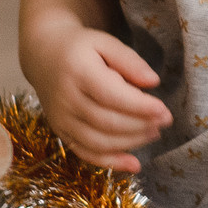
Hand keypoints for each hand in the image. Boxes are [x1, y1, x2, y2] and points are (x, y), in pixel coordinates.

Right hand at [24, 22, 170, 173]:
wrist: (43, 56)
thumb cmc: (81, 48)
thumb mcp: (105, 42)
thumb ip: (129, 60)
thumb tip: (154, 82)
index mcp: (77, 71)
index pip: (111, 95)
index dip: (139, 106)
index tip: (164, 110)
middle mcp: (65, 99)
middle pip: (106, 121)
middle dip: (140, 125)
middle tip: (164, 121)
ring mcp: (60, 119)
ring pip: (98, 142)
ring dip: (131, 142)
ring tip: (154, 133)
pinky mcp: (61, 132)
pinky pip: (86, 153)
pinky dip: (111, 163)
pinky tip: (134, 164)